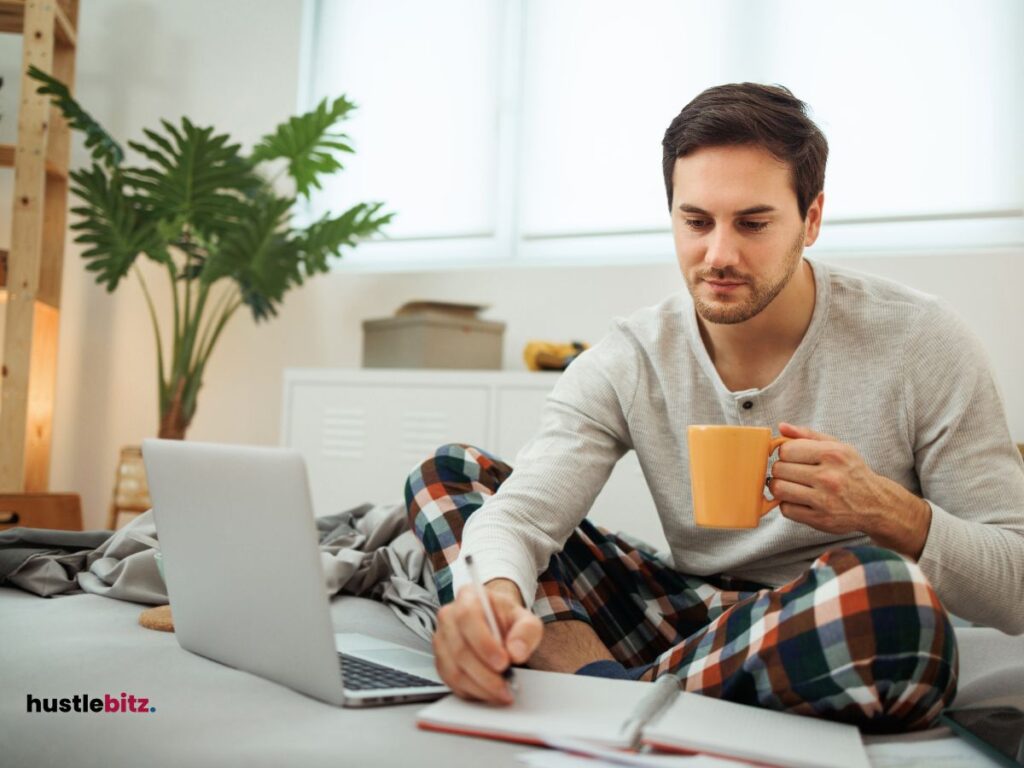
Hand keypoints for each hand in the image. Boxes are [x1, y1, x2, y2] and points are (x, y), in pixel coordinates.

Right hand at [433, 577, 542, 704]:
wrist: (496, 623)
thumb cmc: (506, 619)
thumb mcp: (526, 619)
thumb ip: (526, 632)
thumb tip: (516, 652)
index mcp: (468, 598)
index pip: (468, 617)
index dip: (484, 643)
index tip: (503, 662)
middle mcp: (449, 617)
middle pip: (459, 649)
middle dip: (485, 674)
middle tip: (506, 686)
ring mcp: (441, 640)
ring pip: (453, 669)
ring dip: (479, 687)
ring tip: (501, 693)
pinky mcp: (440, 661)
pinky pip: (451, 682)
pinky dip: (472, 692)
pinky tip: (489, 693)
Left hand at [768, 423, 931, 558]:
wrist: (876, 504)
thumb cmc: (851, 471)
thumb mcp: (837, 446)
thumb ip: (807, 435)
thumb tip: (781, 426)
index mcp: (833, 454)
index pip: (786, 450)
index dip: (785, 453)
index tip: (792, 457)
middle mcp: (829, 477)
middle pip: (779, 470)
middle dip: (781, 470)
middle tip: (791, 472)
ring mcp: (825, 501)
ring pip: (779, 489)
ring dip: (780, 487)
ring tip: (791, 485)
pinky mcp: (820, 520)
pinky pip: (786, 510)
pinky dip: (788, 504)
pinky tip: (799, 500)